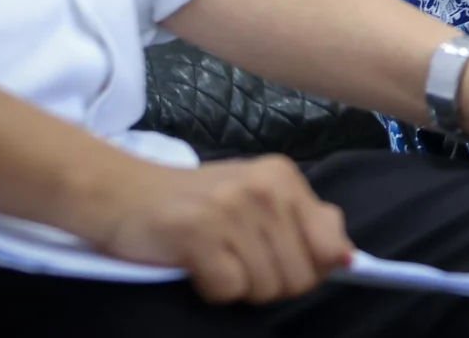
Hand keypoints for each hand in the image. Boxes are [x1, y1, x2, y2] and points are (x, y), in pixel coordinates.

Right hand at [76, 156, 352, 302]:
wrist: (122, 194)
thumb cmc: (195, 204)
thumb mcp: (258, 199)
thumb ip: (304, 222)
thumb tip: (346, 255)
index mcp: (284, 177)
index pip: (329, 247)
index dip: (309, 270)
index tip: (282, 266)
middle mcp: (264, 187)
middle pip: (300, 276)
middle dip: (271, 284)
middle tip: (237, 262)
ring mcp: (232, 208)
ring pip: (266, 287)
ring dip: (239, 287)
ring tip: (215, 259)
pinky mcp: (198, 232)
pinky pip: (230, 290)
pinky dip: (212, 289)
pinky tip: (195, 264)